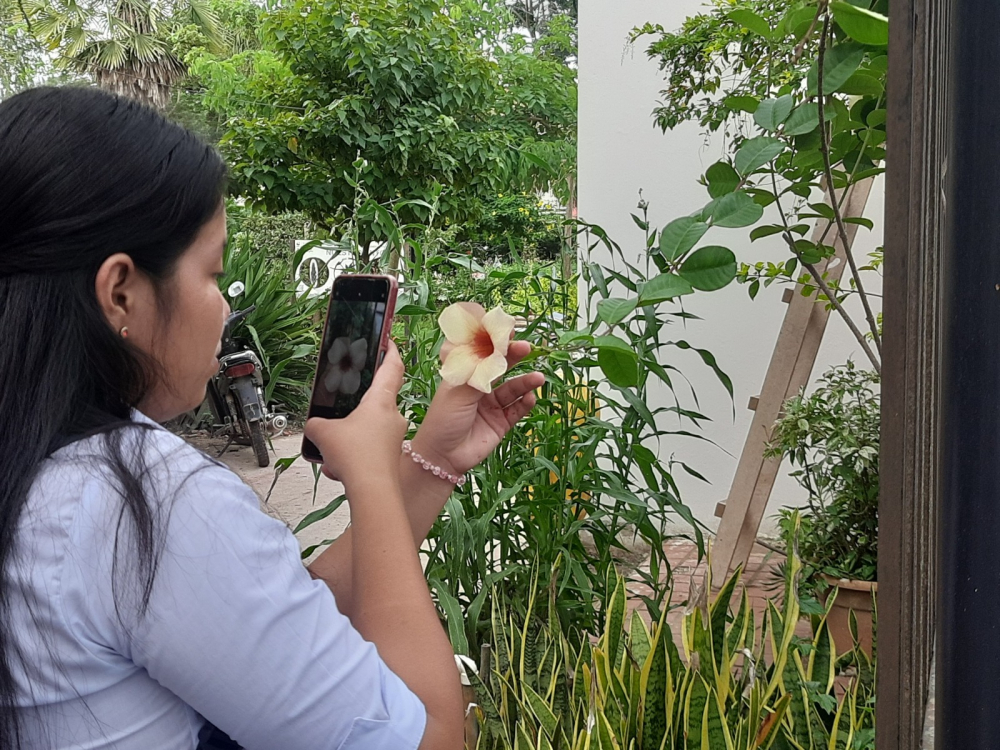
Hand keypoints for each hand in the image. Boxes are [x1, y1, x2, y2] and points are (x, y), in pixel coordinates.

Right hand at [305, 341, 407, 488]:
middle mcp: (393, 417)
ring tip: (332, 449)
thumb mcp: (323, 433)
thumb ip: (316, 424)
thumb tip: (315, 426)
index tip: (389, 342)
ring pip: (369, 429)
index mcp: (381, 401)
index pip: (392, 367)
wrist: (372, 493)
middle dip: (357, 405)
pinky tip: (337, 468)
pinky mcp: (390, 458)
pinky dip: (351, 457)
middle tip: (343, 406)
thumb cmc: (357, 457)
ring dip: (350, 436)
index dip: (390, 351)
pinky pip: (367, 451)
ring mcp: (393, 439)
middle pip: (377, 401)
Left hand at [411, 340, 544, 475]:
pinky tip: (530, 398)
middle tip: (527, 348)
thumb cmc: (443, 420)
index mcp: (465, 376)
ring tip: (538, 378)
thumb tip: (497, 353)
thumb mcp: (458, 392)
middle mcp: (480, 388)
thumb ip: (480, 374)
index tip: (508, 332)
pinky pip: (517, 410)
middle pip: (501, 368)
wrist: (442, 456)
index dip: (495, 343)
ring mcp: (491, 406)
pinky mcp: (501, 423)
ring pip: (513, 389)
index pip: (483, 354)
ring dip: (525, 383)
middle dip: (513, 357)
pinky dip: (525, 403)